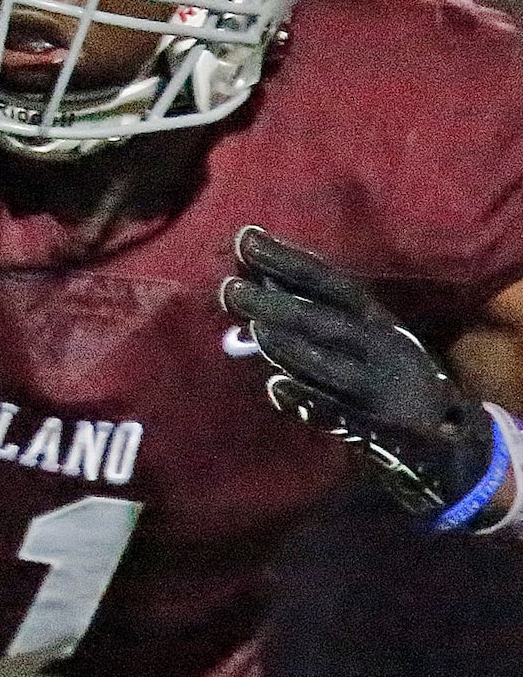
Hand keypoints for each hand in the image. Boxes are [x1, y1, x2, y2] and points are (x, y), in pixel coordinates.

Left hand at [222, 226, 514, 530]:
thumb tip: (250, 285)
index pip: (329, 282)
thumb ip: (308, 315)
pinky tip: (275, 387)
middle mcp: (382, 346)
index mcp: (375, 318)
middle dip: (279, 303)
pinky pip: (338, 414)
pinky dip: (308, 401)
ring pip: (332, 364)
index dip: (289, 260)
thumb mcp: (358, 337)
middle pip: (326, 320)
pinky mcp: (379, 429)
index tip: (246, 238)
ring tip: (252, 328)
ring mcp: (381, 389)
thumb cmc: (383, 374)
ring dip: (290, 347)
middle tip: (229, 288)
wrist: (447, 438)